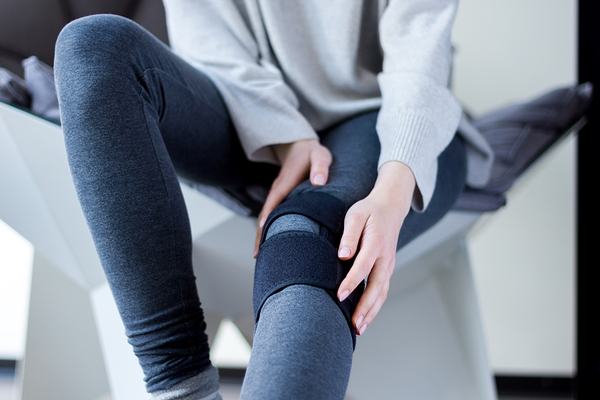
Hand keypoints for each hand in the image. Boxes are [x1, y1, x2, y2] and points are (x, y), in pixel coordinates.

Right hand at [253, 139, 331, 256]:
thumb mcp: (320, 155)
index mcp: (285, 182)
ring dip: (261, 234)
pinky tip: (270, 241)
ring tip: (260, 255)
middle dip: (260, 234)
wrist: (299, 146)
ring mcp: (276, 194)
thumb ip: (320, 167)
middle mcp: (277, 190)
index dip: (268, 220)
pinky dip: (267, 228)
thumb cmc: (312, 153)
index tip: (263, 236)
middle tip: (257, 256)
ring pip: (266, 216)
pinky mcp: (279, 197)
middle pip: (265, 215)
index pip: (274, 204)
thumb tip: (318, 183)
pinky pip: (271, 214)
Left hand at [336, 161, 415, 334]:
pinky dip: (375, 306)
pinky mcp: (387, 269)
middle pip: (377, 286)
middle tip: (354, 324)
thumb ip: (349, 235)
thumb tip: (343, 255)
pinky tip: (365, 318)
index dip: (352, 281)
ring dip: (372, 311)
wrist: (391, 207)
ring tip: (359, 328)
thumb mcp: (356, 215)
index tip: (340, 295)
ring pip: (382, 292)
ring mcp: (389, 265)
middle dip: (366, 307)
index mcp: (377, 242)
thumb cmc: (369, 211)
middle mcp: (386, 257)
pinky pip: (382, 291)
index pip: (364, 265)